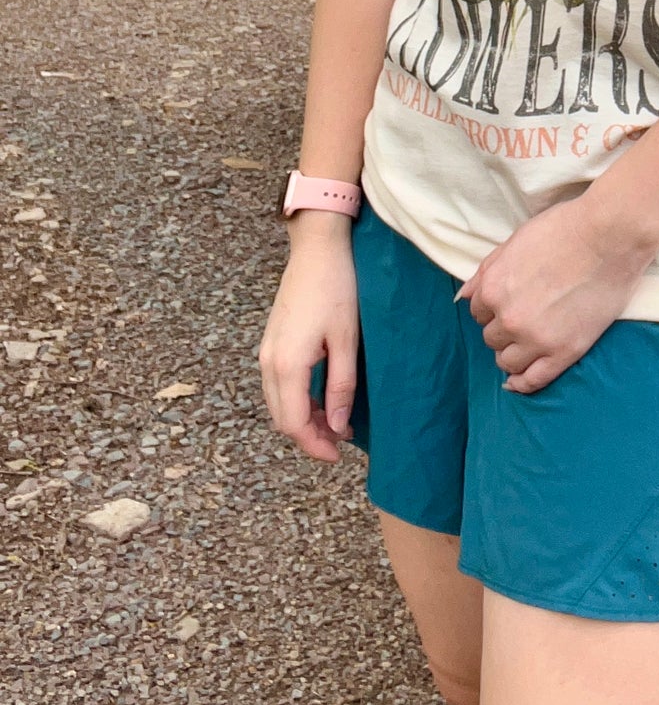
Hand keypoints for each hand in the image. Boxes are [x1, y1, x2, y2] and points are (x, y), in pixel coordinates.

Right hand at [258, 216, 357, 461]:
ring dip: (303, 418)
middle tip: (341, 441)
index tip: (339, 456)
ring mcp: (266, 351)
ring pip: (278, 402)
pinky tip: (322, 396)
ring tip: (336, 421)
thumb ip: (341, 386)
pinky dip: (297, 399)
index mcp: (287, 365)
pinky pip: (278, 384)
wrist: (317, 248)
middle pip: (282, 418)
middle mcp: (268, 362)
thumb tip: (339, 428)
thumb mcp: (346, 340)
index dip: (315, 446)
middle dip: (309, 436)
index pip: (294, 424)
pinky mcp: (271, 342)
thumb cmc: (338, 288)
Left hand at [456, 196, 652, 395]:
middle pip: (492, 337)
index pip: (478, 312)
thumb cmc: (565, 229)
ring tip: (528, 342)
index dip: (493, 308)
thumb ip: (486, 272)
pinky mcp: (564, 352)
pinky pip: (533, 380)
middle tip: (525, 316)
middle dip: (503, 328)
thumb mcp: (514, 241)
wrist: (609, 236)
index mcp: (493, 289)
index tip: (509, 304)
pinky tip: (519, 381)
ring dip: (513, 352)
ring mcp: (536, 339)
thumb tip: (462, 297)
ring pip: (507, 361)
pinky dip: (522, 384)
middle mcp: (509, 318)